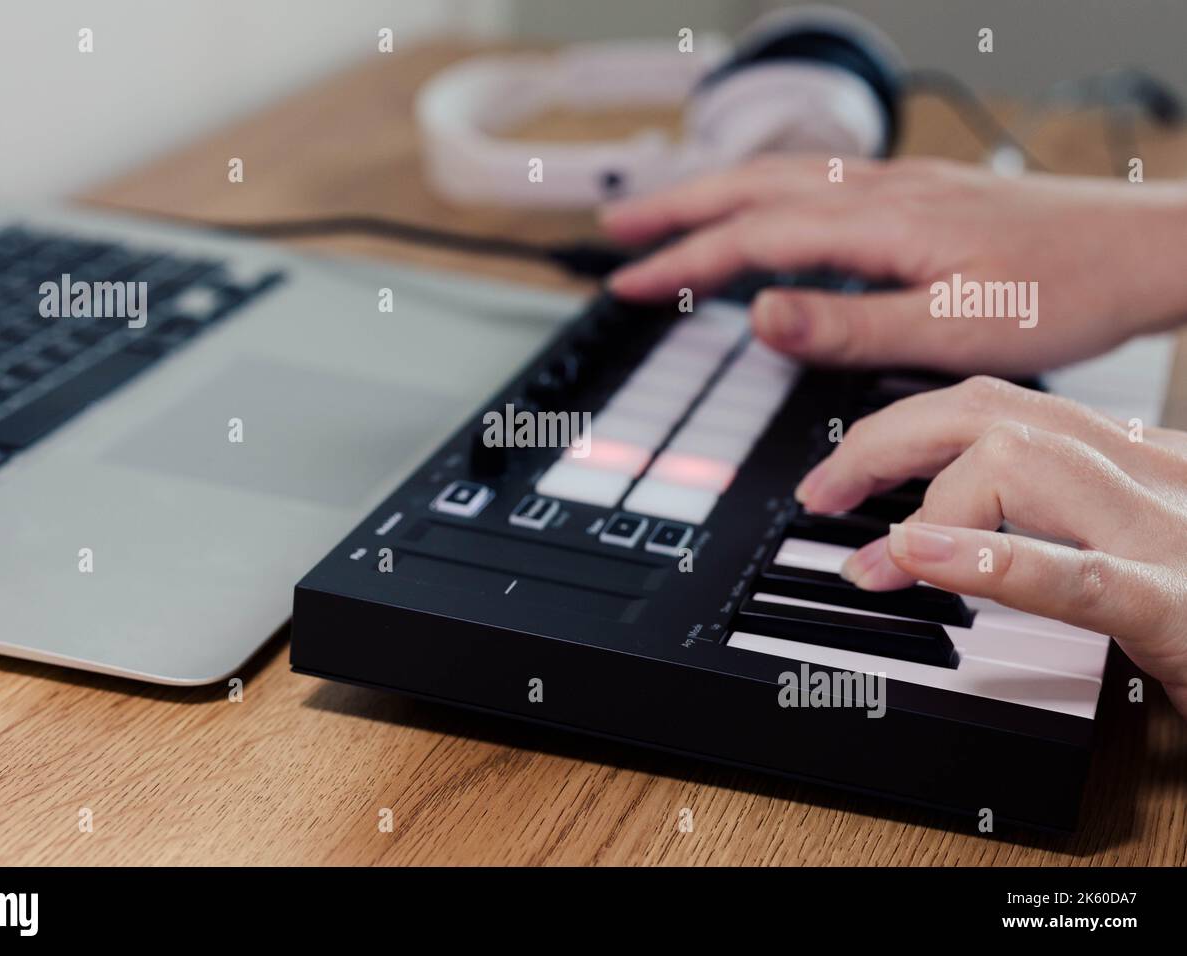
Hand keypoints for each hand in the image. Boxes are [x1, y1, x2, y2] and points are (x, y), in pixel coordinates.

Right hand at [602, 156, 1186, 375]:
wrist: (1148, 248)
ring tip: (671, 213)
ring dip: (718, 195)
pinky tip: (772, 213)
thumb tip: (758, 316)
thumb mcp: (952, 328)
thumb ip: (848, 324)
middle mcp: (883, 193)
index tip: (628, 281)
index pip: (752, 235)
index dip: (682, 258)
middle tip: (618, 229)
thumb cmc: (1069, 290)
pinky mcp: (925, 196)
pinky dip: (771, 196)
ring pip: (785, 179)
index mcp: (879, 224)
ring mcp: (904, 188)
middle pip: (753, 188)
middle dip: (677, 208)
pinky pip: (822, 185)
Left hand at [795, 375, 1186, 715]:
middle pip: (995, 410)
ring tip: (867, 552)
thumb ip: (1058, 523)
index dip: (913, 425)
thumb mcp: (1141, 541)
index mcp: (1139, 461)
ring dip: (926, 500)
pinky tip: (921, 558)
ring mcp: (1171, 538)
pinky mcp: (1182, 608)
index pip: (1008, 405)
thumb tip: (940, 530)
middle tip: (823, 493)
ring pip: (1028, 463)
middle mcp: (1152, 478)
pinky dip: (994, 562)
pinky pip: (1083, 574)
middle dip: (890, 439)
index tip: (850, 472)